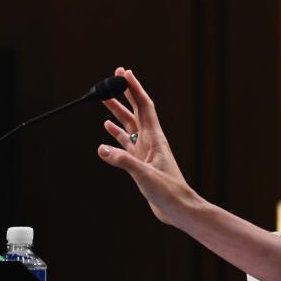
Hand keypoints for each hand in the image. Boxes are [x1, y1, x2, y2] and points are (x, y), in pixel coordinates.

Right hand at [97, 67, 197, 224]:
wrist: (178, 207)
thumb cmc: (168, 191)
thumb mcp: (144, 175)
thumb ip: (123, 161)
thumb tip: (102, 148)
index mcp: (155, 138)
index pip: (143, 106)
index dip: (134, 88)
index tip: (123, 73)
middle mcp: (150, 140)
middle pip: (136, 110)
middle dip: (125, 93)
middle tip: (113, 78)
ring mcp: (145, 150)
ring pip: (129, 125)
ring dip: (117, 111)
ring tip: (104, 99)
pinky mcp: (140, 162)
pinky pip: (126, 142)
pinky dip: (116, 133)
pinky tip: (107, 129)